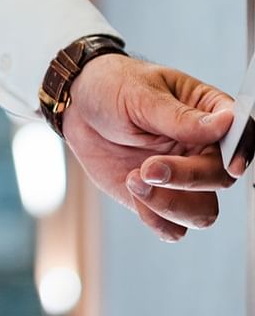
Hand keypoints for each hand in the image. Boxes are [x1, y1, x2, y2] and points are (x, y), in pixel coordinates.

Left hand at [62, 54, 240, 241]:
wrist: (77, 108)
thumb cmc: (112, 87)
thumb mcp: (141, 95)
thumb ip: (180, 117)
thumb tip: (227, 121)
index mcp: (208, 114)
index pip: (241, 136)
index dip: (242, 153)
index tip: (231, 165)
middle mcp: (202, 150)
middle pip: (220, 178)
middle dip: (187, 178)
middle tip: (149, 167)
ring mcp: (181, 178)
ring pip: (203, 212)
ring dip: (172, 205)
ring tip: (135, 179)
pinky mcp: (157, 198)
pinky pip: (173, 227)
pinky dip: (157, 221)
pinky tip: (134, 196)